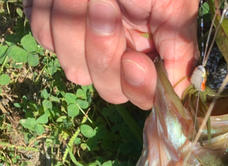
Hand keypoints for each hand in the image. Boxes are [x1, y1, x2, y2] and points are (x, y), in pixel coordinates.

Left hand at [23, 0, 199, 108]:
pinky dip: (52, 12)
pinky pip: (45, 34)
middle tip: (104, 4)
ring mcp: (83, 43)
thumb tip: (182, 92)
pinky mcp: (52, 22)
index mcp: (149, 55)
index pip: (142, 94)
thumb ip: (181, 49)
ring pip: (73, 67)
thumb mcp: (176, 5)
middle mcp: (118, 55)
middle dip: (104, 51)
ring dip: (77, 26)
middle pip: (107, 87)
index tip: (134, 61)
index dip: (138, 87)